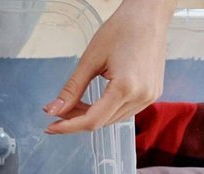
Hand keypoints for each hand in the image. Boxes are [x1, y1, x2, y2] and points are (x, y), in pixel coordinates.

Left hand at [45, 0, 174, 133]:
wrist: (149, 16)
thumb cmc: (122, 30)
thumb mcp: (90, 60)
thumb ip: (71, 90)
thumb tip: (53, 110)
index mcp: (126, 87)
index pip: (92, 121)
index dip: (68, 127)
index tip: (50, 128)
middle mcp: (142, 96)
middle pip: (101, 123)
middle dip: (76, 120)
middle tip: (58, 110)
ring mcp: (150, 96)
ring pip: (112, 120)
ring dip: (90, 116)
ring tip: (74, 104)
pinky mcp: (152, 93)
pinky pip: (124, 112)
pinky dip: (105, 111)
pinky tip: (93, 102)